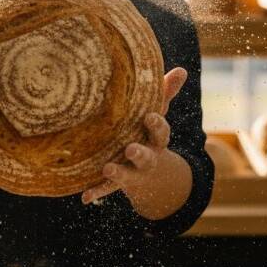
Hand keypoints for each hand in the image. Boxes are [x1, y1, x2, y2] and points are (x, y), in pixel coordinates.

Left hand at [81, 67, 187, 204]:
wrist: (152, 175)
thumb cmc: (148, 132)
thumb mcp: (158, 113)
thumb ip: (166, 92)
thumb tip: (182, 69)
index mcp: (156, 139)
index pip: (160, 132)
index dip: (156, 125)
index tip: (150, 117)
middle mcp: (147, 157)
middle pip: (146, 156)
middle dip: (139, 153)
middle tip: (130, 148)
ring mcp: (133, 172)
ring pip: (127, 174)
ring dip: (118, 172)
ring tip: (107, 168)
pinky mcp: (118, 184)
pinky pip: (106, 189)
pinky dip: (96, 192)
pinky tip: (85, 197)